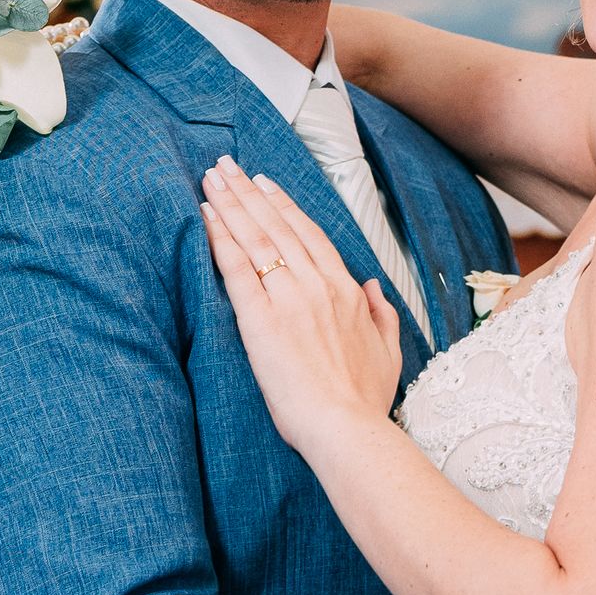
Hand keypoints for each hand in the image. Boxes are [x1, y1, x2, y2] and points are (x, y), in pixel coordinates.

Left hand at [201, 158, 403, 459]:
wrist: (346, 428)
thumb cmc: (364, 400)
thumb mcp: (389, 351)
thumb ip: (382, 314)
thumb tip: (373, 287)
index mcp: (346, 291)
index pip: (309, 235)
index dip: (284, 206)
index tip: (265, 185)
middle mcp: (317, 285)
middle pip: (277, 226)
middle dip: (249, 192)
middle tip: (226, 165)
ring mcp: (289, 298)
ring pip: (256, 237)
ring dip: (231, 203)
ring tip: (212, 177)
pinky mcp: (260, 319)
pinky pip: (237, 267)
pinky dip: (220, 236)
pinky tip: (206, 214)